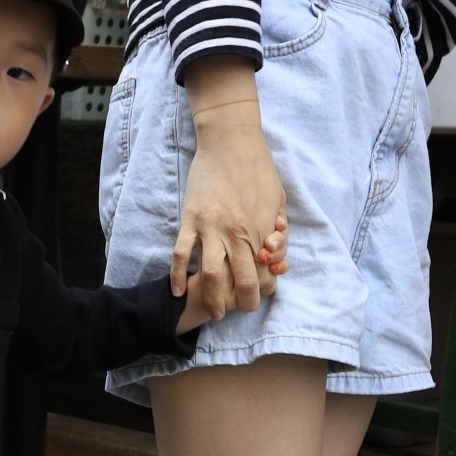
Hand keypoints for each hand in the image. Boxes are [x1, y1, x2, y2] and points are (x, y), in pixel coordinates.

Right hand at [174, 58, 286, 318]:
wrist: (231, 142)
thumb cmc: (258, 168)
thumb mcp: (277, 199)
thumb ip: (275, 227)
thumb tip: (273, 250)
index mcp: (260, 229)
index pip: (263, 272)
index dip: (264, 288)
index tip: (261, 294)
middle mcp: (236, 233)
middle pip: (240, 281)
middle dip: (242, 303)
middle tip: (239, 311)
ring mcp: (211, 228)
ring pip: (210, 275)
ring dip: (213, 299)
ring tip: (213, 313)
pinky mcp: (190, 220)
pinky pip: (182, 254)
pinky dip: (178, 275)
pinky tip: (177, 291)